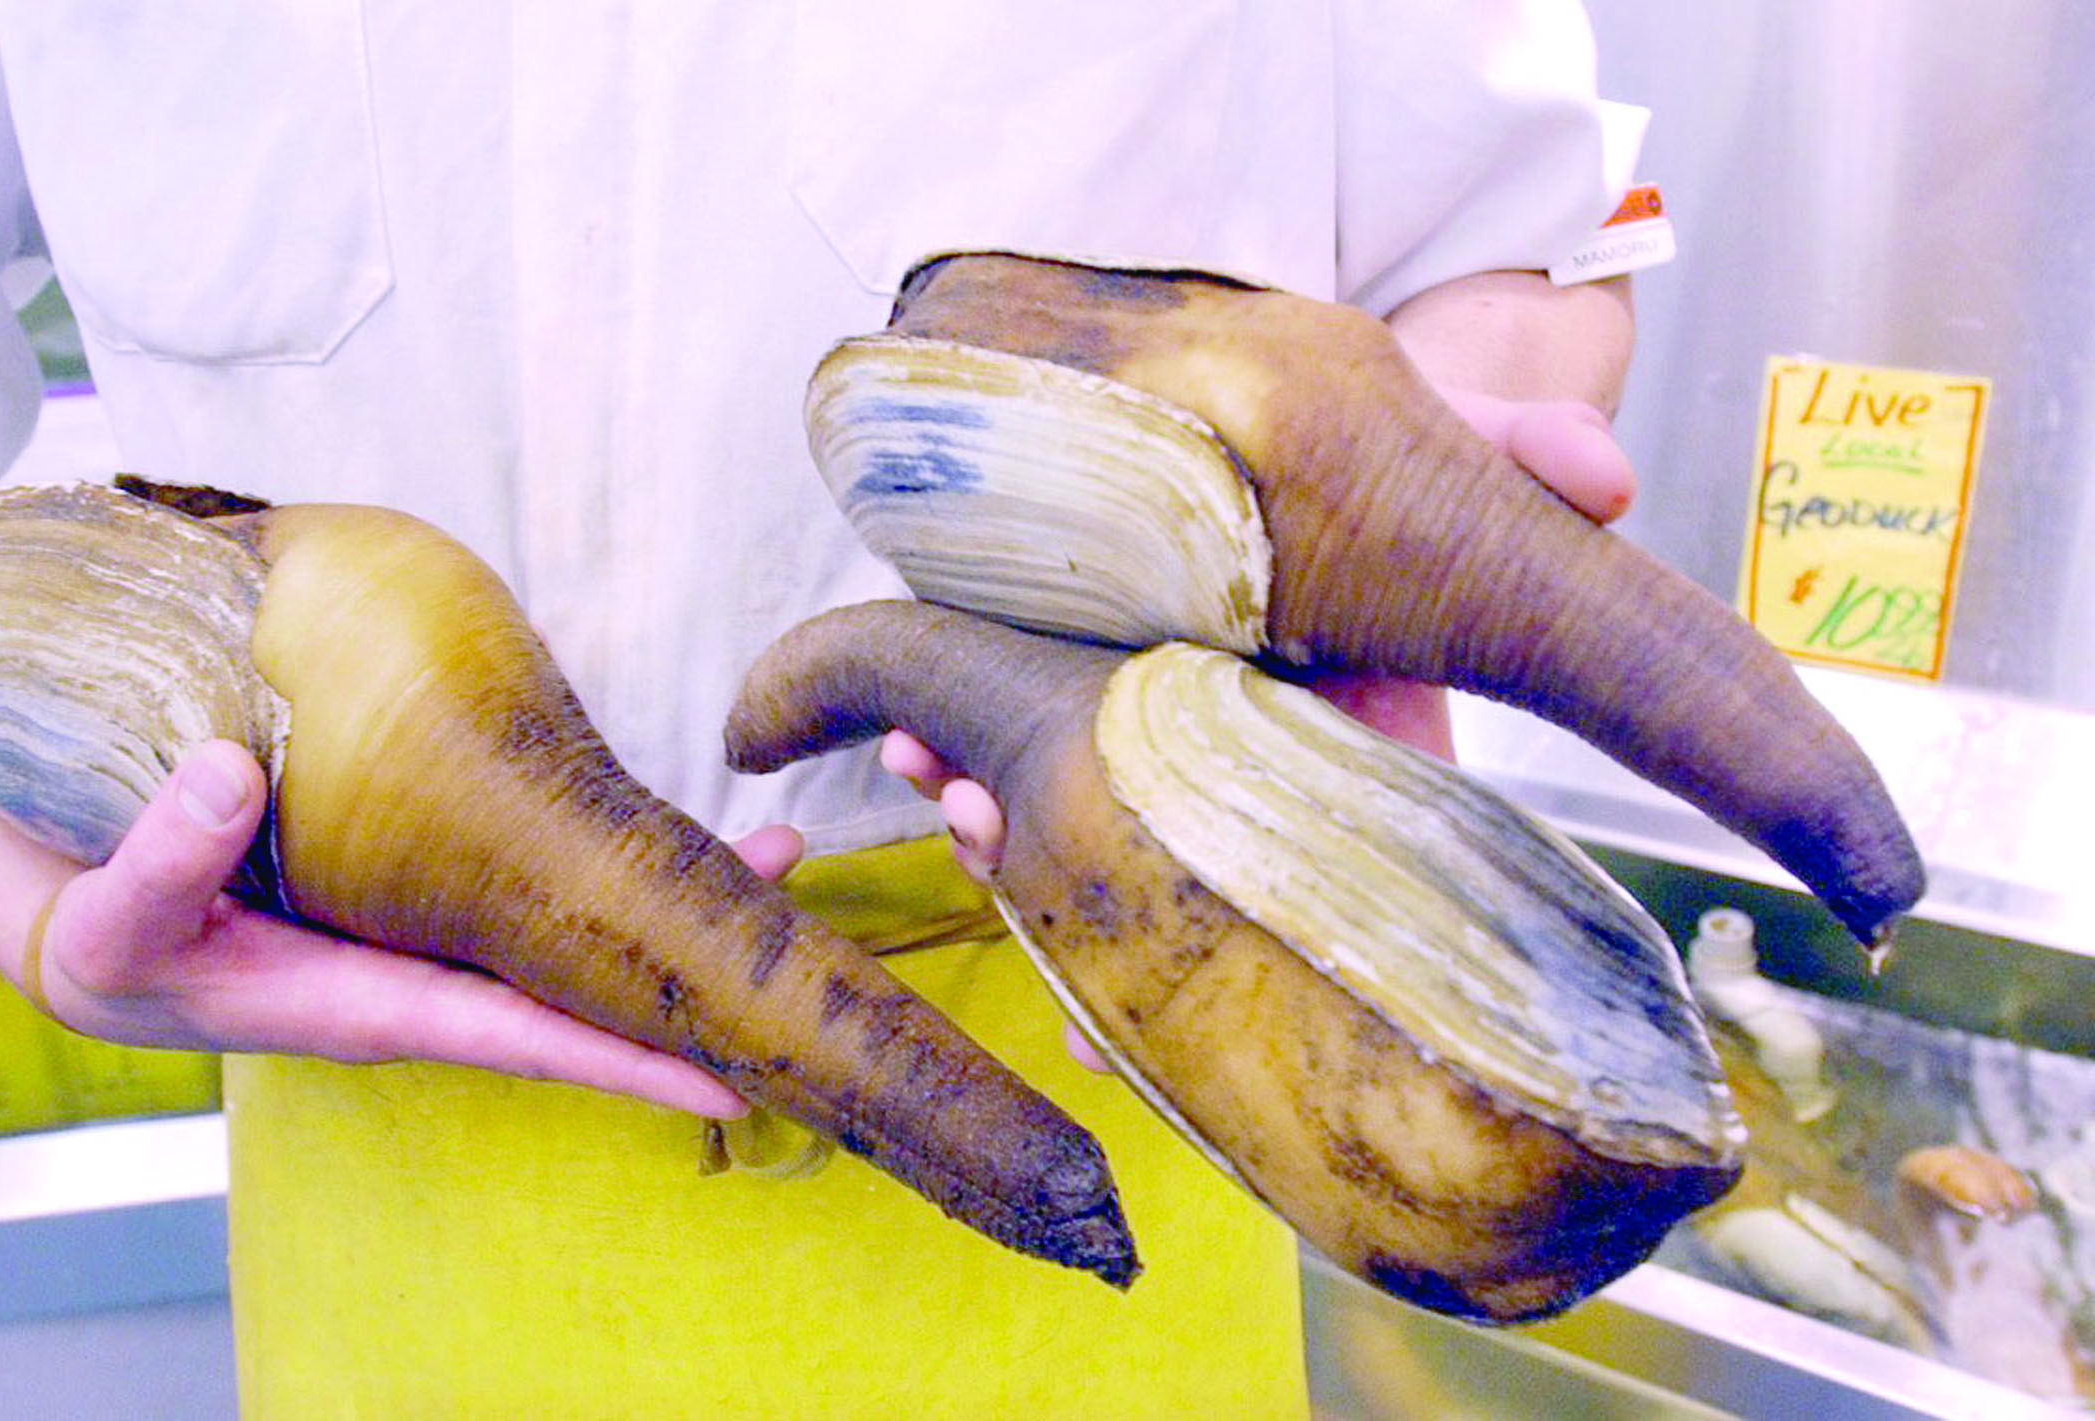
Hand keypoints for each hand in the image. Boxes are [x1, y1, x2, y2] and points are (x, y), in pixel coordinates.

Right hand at [23, 739, 777, 1117]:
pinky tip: (638, 801)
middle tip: (783, 894)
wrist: (64, 896)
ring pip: (558, 914)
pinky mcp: (406, 864)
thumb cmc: (88, 930)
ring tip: (764, 841)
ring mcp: (416, 918)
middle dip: (676, 959)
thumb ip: (162, 864)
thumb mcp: (105, 918)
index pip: (513, 1036)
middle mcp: (410, 968)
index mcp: (356, 1002)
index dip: (619, 1055)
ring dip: (651, 885)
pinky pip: (515, 859)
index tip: (724, 1069)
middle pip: (566, 975)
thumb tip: (229, 778)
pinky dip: (582, 833)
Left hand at [881, 389, 1637, 1070]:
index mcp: (1344, 719)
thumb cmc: (1384, 456)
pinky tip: (905, 735)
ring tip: (953, 806)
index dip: (1253, 915)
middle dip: (1098, 880)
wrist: (1298, 404)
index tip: (1182, 977)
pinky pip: (1013, 721)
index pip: (1311, 838)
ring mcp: (1151, 707)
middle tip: (1028, 876)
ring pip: (1079, 799)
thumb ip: (1522, 448)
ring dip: (1006, 823)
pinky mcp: (1071, 658)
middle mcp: (1241, 739)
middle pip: (1169, 845)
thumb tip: (1606, 474)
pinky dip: (957, 735)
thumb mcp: (1448, 446)